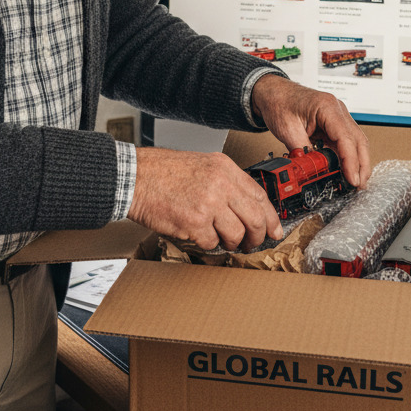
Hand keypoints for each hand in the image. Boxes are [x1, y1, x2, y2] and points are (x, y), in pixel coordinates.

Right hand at [128, 146, 281, 250]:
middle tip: (252, 243)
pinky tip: (199, 236)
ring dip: (230, 242)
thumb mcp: (203, 166)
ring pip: (235, 234)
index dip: (270, 216)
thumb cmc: (164, 172)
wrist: (136, 177)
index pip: (259, 195)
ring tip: (221, 240)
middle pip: (254, 218)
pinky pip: (211, 242)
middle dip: (256, 236)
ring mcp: (208, 203)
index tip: (274, 229)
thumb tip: (246, 206)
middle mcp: (220, 184)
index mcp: (225, 168)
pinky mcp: (194, 222)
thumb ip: (226, 182)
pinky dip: (207, 244)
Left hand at [251, 74, 370, 188]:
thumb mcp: (287, 130)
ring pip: (356, 142)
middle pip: (358, 140)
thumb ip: (301, 151)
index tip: (352, 179)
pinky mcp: (334, 124)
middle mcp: (337, 110)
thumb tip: (312, 171)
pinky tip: (347, 170)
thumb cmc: (279, 103)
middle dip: (362, 165)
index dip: (351, 161)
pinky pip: (347, 142)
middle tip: (359, 186)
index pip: (346, 138)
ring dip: (358, 162)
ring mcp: (338, 116)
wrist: (273, 93)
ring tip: (355, 182)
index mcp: (327, 107)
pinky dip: (349, 157)